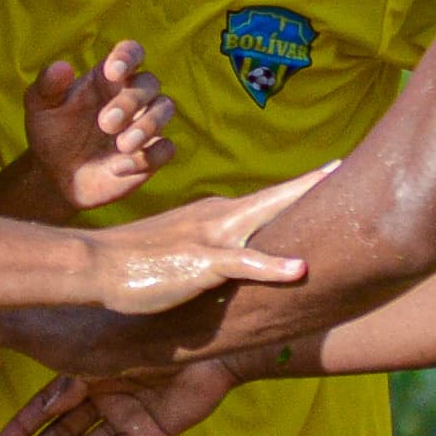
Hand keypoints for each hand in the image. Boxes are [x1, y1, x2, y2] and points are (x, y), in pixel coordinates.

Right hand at [0, 359, 238, 435]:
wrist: (186, 339)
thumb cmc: (120, 332)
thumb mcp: (66, 344)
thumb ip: (43, 367)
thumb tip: (33, 403)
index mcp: (81, 369)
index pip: (42, 407)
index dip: (19, 431)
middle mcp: (101, 393)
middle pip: (58, 434)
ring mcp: (125, 413)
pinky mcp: (149, 430)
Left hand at [24, 41, 174, 209]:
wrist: (55, 177)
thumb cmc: (51, 133)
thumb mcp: (40, 108)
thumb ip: (47, 85)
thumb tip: (62, 67)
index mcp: (107, 78)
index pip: (130, 53)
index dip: (127, 56)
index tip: (113, 71)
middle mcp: (131, 96)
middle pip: (149, 82)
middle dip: (131, 100)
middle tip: (105, 123)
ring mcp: (144, 124)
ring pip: (165, 108)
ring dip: (148, 125)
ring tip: (121, 145)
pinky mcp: (151, 154)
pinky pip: (165, 148)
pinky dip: (149, 157)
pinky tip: (119, 168)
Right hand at [84, 175, 312, 314]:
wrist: (92, 265)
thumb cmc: (130, 265)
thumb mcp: (174, 252)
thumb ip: (203, 253)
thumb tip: (225, 264)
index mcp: (212, 215)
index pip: (263, 201)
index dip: (297, 191)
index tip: (327, 179)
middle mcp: (216, 218)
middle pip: (274, 197)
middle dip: (311, 183)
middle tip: (344, 166)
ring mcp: (209, 238)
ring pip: (265, 216)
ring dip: (299, 202)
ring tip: (334, 188)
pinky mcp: (201, 265)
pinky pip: (243, 264)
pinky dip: (272, 266)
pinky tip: (300, 269)